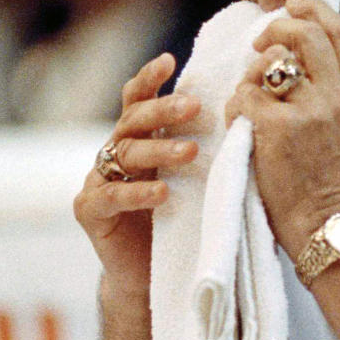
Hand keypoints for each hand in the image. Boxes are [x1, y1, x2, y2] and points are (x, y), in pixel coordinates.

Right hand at [74, 53, 200, 293]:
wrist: (151, 278)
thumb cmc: (180, 224)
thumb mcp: (195, 183)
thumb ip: (205, 153)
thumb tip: (249, 119)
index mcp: (137, 140)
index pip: (138, 101)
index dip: (150, 79)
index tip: (171, 61)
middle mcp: (113, 154)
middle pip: (132, 120)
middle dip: (163, 110)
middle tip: (194, 106)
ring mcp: (97, 180)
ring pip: (125, 153)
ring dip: (159, 149)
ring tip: (191, 151)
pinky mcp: (90, 211)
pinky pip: (111, 196)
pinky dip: (138, 193)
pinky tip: (162, 193)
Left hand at [225, 0, 339, 258]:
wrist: (320, 218)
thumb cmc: (324, 172)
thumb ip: (331, 84)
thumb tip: (299, 43)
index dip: (314, 10)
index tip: (295, 5)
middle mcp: (336, 95)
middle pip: (305, 34)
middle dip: (278, 27)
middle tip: (262, 42)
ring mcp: (307, 110)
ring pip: (270, 63)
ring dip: (252, 74)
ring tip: (251, 96)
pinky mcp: (277, 127)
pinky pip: (244, 95)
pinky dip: (235, 106)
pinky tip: (241, 125)